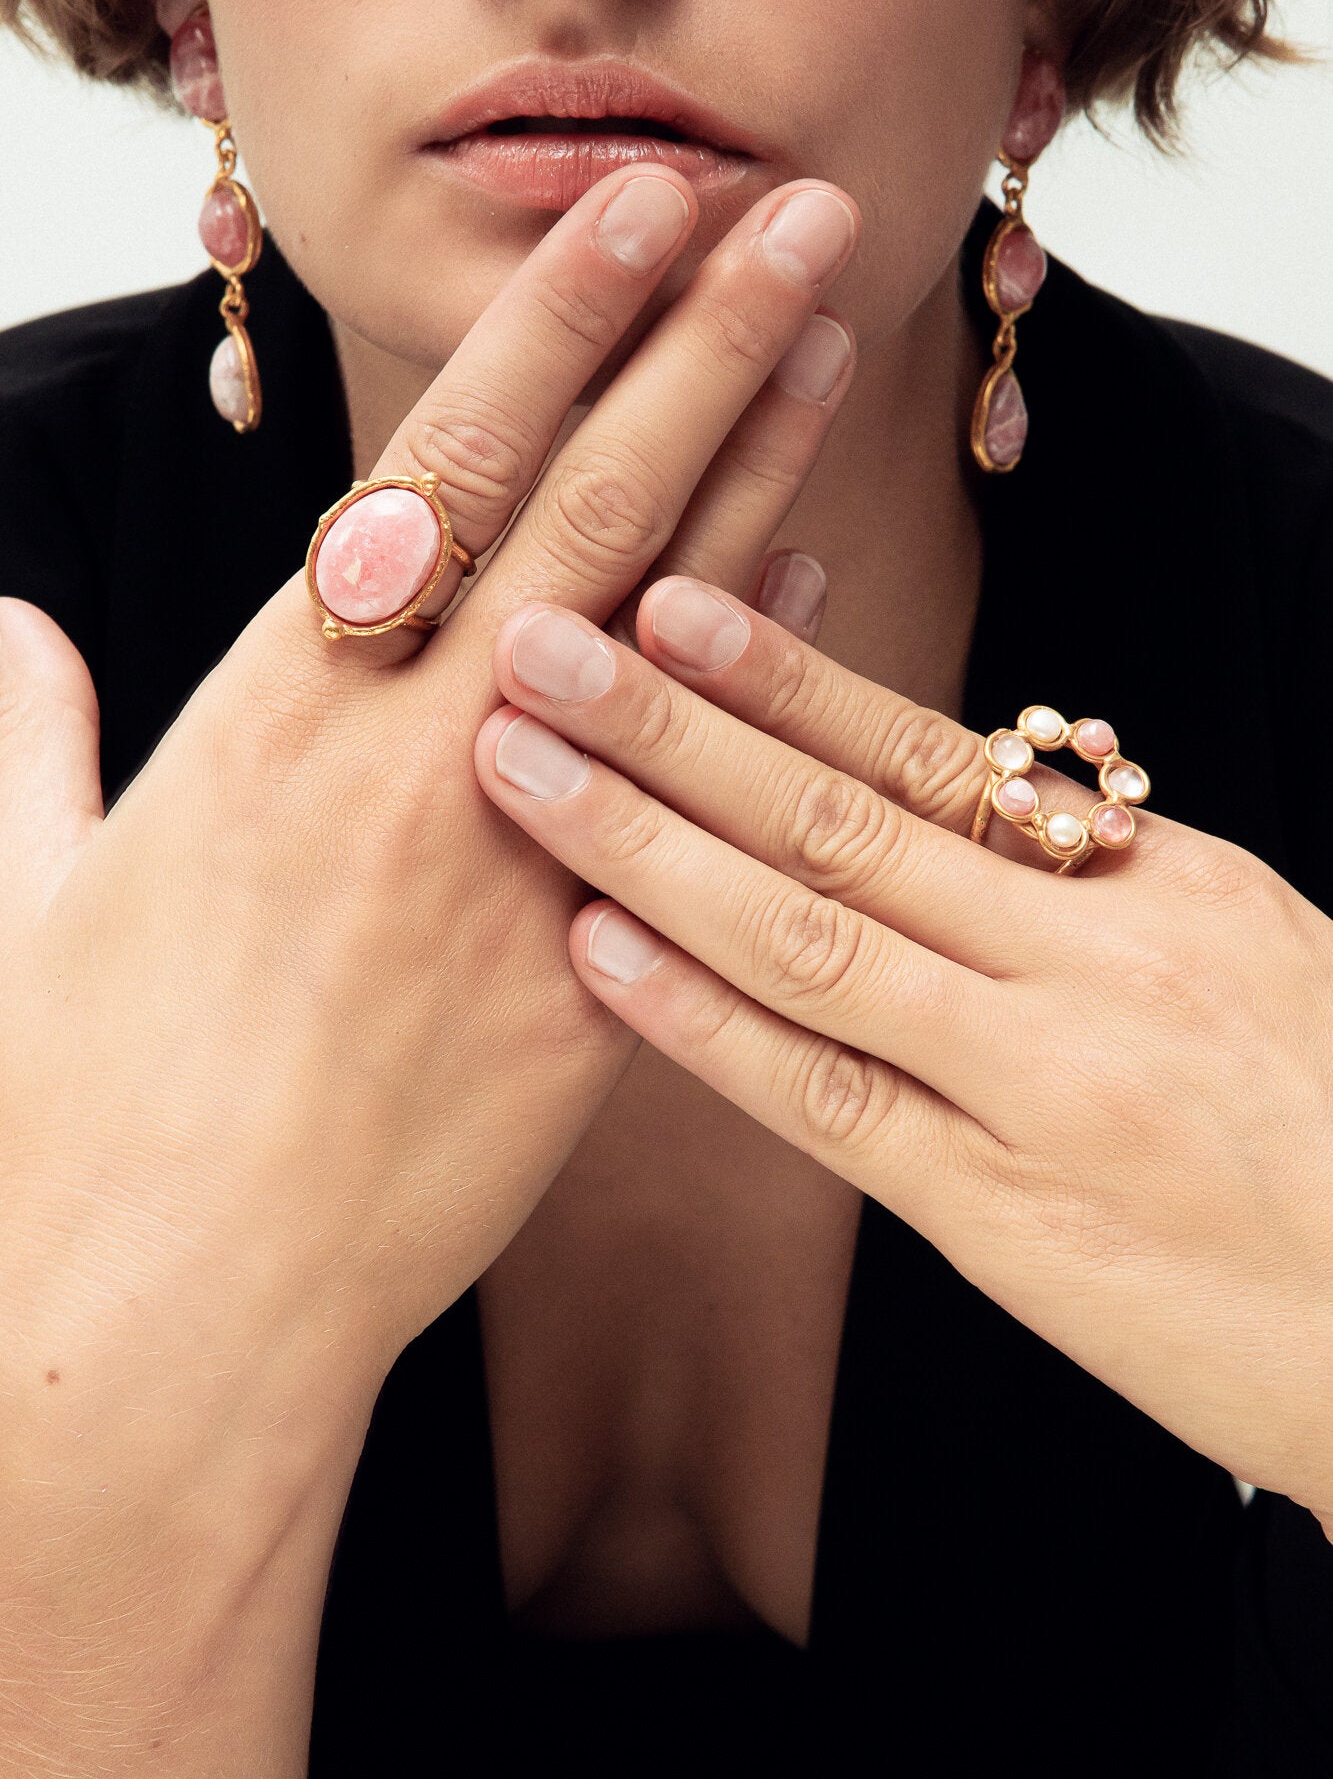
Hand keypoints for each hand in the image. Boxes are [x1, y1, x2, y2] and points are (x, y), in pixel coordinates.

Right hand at [0, 167, 858, 1497]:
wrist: (170, 1303)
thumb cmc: (86, 1102)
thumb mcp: (36, 893)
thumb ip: (29, 743)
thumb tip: (12, 636)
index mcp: (266, 707)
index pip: (436, 465)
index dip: (550, 325)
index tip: (633, 211)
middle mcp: (401, 751)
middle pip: (579, 503)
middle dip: (695, 340)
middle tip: (793, 212)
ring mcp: (506, 853)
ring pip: (655, 623)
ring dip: (752, 472)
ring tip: (831, 344)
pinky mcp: (579, 971)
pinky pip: (692, 789)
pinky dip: (748, 682)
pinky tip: (804, 589)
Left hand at [474, 576, 1332, 1527]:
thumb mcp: (1256, 955)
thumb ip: (1107, 880)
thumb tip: (982, 789)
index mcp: (1159, 880)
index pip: (935, 756)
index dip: (784, 674)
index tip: (667, 598)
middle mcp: (1090, 961)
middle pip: (840, 818)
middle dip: (671, 724)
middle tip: (536, 643)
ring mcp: (1038, 1086)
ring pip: (808, 936)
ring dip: (648, 844)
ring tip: (522, 770)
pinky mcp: (1002, 1220)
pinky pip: (825, 1100)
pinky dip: (703, 1021)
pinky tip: (598, 957)